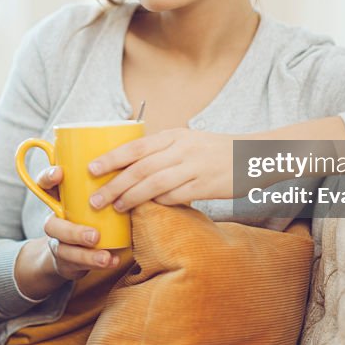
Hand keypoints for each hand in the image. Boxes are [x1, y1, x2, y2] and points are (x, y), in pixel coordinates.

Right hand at [36, 166, 121, 280]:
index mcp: (59, 198)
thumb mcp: (92, 191)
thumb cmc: (91, 210)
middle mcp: (55, 220)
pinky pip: (77, 265)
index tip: (60, 173)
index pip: (44, 184)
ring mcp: (59, 242)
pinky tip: (112, 261)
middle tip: (94, 236)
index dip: (48, 177)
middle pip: (51, 225)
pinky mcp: (67, 260)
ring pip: (64, 249)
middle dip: (72, 231)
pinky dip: (96, 263)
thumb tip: (135, 152)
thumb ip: (105, 176)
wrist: (72, 247)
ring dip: (86, 255)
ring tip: (105, 257)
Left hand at [87, 129, 234, 212]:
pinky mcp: (206, 185)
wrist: (253, 155)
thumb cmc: (215, 151)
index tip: (91, 169)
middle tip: (96, 199)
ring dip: (131, 197)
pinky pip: (176, 196)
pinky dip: (159, 203)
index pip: (136, 146)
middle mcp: (182, 149)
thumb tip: (130, 165)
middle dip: (114, 184)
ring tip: (116, 207)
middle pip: (140, 168)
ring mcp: (195, 167)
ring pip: (154, 184)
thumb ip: (163, 150)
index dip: (111, 158)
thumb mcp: (188, 141)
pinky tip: (147, 209)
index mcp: (175, 136)